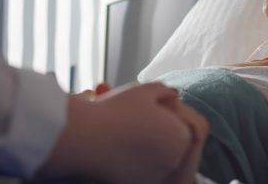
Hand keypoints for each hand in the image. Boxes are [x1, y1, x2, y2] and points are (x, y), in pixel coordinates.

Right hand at [41, 82, 202, 183]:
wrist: (86, 136)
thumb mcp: (145, 90)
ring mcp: (156, 175)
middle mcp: (173, 160)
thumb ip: (165, 91)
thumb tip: (173, 95)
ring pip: (155, 158)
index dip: (161, 116)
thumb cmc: (116, 110)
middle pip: (169, 143)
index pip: (179, 126)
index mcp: (181, 136)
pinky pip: (140, 170)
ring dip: (144, 148)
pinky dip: (133, 161)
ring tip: (123, 133)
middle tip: (132, 121)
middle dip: (155, 134)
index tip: (142, 111)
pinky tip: (117, 147)